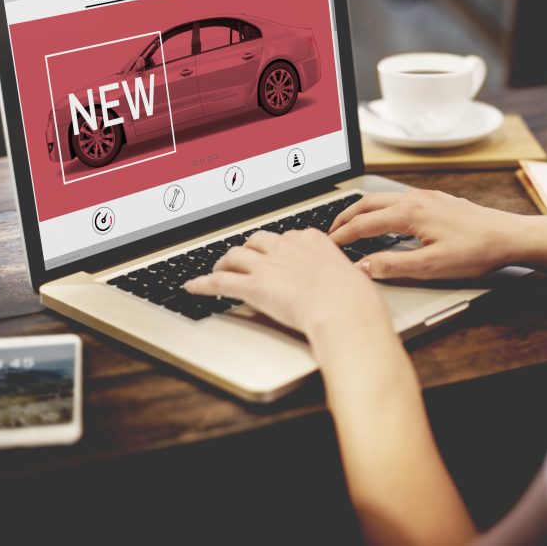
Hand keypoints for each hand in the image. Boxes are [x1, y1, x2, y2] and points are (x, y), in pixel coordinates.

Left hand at [183, 229, 388, 334]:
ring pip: (235, 255)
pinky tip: (192, 287)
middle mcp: (286, 246)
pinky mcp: (254, 286)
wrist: (343, 309)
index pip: (286, 237)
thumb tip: (354, 276)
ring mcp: (268, 265)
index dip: (276, 247)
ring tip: (218, 269)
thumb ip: (344, 273)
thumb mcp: (354, 276)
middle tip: (244, 260)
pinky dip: (202, 284)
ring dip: (224, 263)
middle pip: (257, 241)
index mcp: (311, 239)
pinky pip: (220, 282)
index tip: (274, 255)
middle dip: (248, 250)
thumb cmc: (354, 298)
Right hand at [329, 190, 527, 279]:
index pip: (364, 224)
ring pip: (382, 199)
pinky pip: (398, 199)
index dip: (343, 236)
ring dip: (362, 211)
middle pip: (367, 203)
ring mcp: (426, 197)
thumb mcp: (431, 267)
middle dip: (345, 217)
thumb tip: (363, 266)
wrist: (509, 236)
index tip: (328, 246)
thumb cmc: (476, 251)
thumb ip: (393, 266)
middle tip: (330, 233)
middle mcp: (415, 199)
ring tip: (351, 225)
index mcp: (409, 213)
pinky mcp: (437, 200)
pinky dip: (380, 208)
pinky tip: (384, 220)